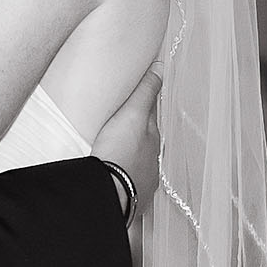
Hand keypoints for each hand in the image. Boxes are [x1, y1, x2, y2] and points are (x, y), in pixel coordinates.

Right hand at [92, 65, 160, 219]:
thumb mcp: (132, 115)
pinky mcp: (129, 196)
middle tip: (119, 123)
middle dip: (135, 131)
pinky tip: (112, 175)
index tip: (132, 98)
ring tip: (112, 150)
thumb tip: (159, 69)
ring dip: (128, 155)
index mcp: (152, 138)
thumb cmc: (118, 156)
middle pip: (144, 139)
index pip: (149, 114)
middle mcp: (152, 160)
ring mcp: (141, 180)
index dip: (141, 103)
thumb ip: (145, 92)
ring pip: (136, 162)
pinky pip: (126, 181)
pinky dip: (121, 175)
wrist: (107, 194)